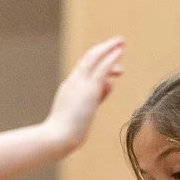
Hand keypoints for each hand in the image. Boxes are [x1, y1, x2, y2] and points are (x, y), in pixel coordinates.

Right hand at [43, 39, 124, 155]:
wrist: (58, 138)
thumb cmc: (67, 133)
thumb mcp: (84, 112)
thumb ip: (97, 96)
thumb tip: (109, 85)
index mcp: (70, 87)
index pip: (85, 69)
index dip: (99, 61)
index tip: (113, 63)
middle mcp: (74, 82)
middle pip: (89, 58)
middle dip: (104, 49)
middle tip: (119, 42)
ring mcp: (80, 84)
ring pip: (95, 58)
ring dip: (109, 49)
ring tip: (122, 43)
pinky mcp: (89, 89)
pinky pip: (102, 69)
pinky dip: (111, 58)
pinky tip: (120, 51)